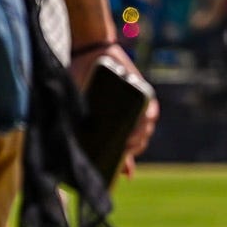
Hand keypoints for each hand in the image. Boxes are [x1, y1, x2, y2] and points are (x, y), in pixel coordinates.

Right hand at [72, 43, 159, 175]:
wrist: (87, 52)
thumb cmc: (78, 80)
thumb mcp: (75, 105)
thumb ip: (75, 125)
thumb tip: (77, 148)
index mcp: (109, 126)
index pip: (122, 151)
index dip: (125, 163)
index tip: (124, 174)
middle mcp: (124, 118)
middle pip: (136, 141)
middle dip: (133, 148)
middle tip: (124, 150)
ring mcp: (134, 107)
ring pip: (145, 128)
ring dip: (141, 136)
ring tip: (131, 139)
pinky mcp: (143, 93)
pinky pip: (151, 109)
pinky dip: (149, 117)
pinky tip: (145, 121)